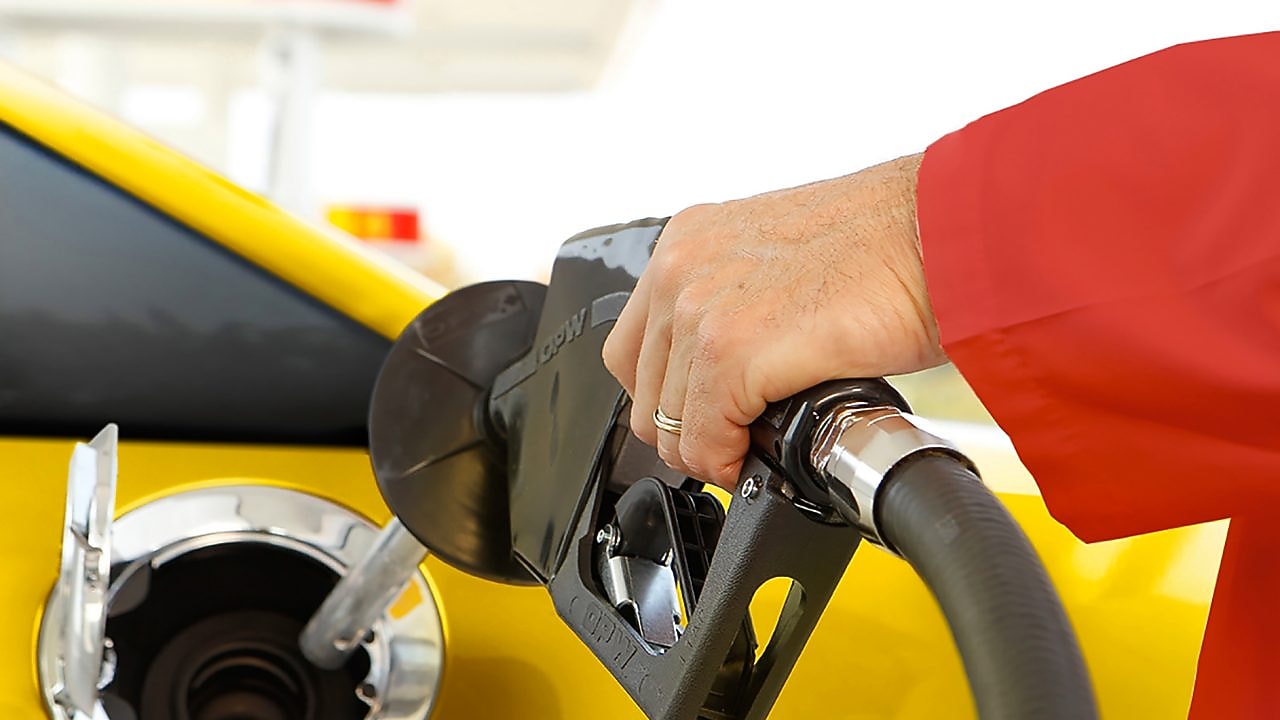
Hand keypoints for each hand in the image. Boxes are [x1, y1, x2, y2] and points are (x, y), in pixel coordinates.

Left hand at [602, 153, 944, 488]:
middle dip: (685, 429)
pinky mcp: (734, 349)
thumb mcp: (783, 262)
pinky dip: (728, 460)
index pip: (635, 346)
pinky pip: (704, 438)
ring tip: (753, 448)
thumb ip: (739, 303)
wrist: (946, 232)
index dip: (668, 395)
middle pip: (642, 388)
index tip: (702, 415)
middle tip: (732, 442)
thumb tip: (730, 371)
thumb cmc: (892, 243)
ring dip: (708, 449)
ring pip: (668, 422)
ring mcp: (702, 307)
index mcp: (691, 241)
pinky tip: (761, 453)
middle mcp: (683, 266)